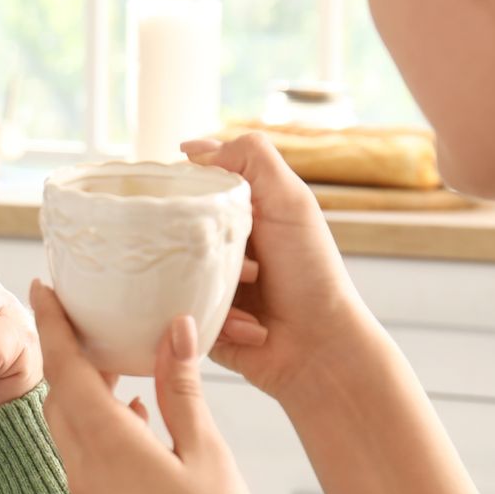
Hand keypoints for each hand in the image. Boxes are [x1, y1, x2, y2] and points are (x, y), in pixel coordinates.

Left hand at [31, 280, 266, 493]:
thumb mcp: (205, 453)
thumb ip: (182, 389)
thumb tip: (173, 327)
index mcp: (104, 442)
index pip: (65, 366)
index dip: (52, 323)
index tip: (42, 285)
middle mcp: (84, 464)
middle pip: (61, 391)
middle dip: (67, 348)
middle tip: (85, 310)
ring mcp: (91, 491)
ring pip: (72, 422)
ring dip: (85, 384)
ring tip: (116, 352)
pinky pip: (88, 449)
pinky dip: (103, 418)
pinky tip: (139, 411)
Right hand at [183, 133, 384, 409]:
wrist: (321, 346)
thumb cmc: (311, 271)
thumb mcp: (289, 200)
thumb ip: (250, 157)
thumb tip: (189, 147)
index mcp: (238, 215)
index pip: (189, 191)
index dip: (180, 192)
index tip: (180, 202)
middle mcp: (219, 248)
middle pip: (174, 231)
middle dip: (198, 245)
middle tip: (237, 258)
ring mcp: (207, 286)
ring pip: (174, 275)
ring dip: (215, 285)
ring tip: (252, 293)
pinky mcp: (199, 324)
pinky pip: (182, 316)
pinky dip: (219, 320)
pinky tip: (249, 326)